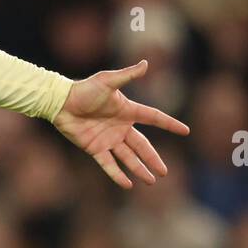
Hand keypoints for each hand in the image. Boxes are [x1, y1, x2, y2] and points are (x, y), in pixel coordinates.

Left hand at [52, 60, 189, 188]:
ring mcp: (108, 139)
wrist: (61, 102)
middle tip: (165, 172)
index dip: (170, 124)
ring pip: (128, 158)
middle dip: (153, 159)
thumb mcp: (108, 81)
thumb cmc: (84, 90)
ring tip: (151, 181)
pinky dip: (117, 174)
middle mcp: (121, 127)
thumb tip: (146, 63)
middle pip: (142, 146)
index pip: (154, 118)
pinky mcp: (95, 149)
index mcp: (128, 111)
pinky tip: (128, 185)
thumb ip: (128, 75)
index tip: (186, 131)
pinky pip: (108, 164)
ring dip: (139, 170)